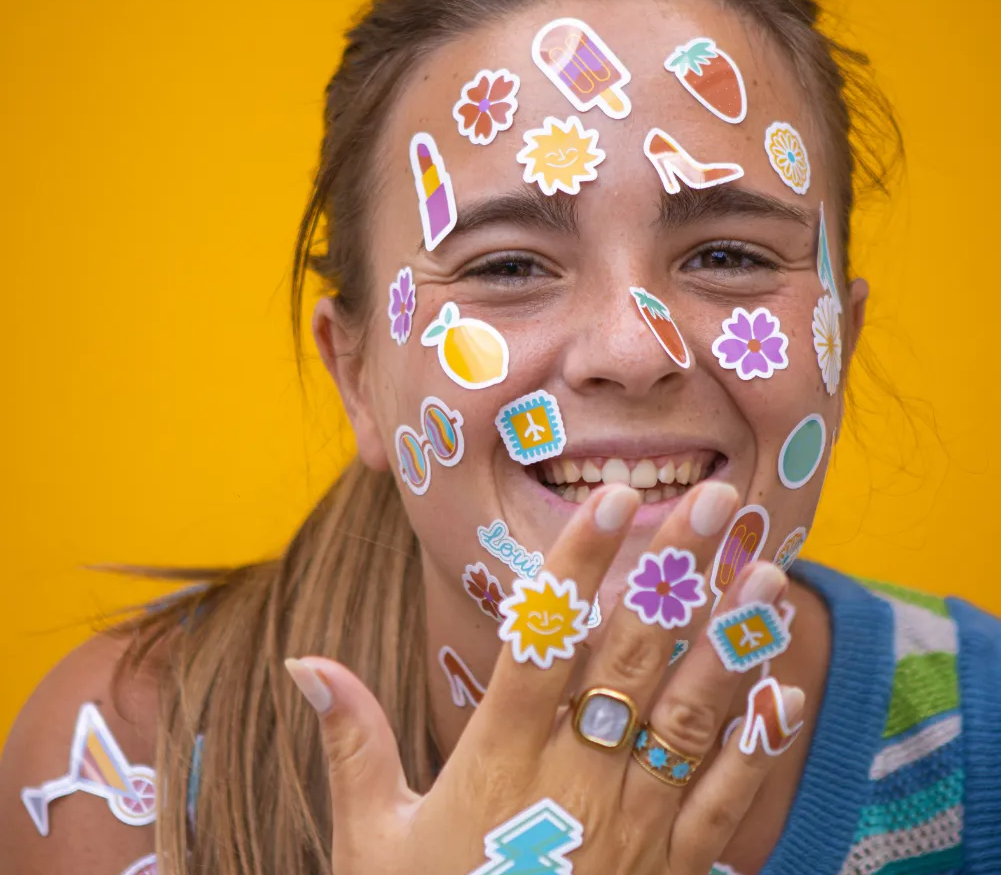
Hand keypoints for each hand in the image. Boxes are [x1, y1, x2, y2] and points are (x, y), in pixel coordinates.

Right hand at [286, 481, 801, 873]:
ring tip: (765, 573)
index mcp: (500, 758)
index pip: (544, 638)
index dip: (578, 563)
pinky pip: (723, 803)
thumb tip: (305, 663)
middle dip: (673, 571)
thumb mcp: (372, 840)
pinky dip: (757, 745)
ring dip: (730, 641)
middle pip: (631, 655)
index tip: (608, 498)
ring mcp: (631, 826)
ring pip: (691, 716)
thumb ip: (353, 742)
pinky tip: (783, 690)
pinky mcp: (670, 872)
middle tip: (712, 500)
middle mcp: (575, 777)